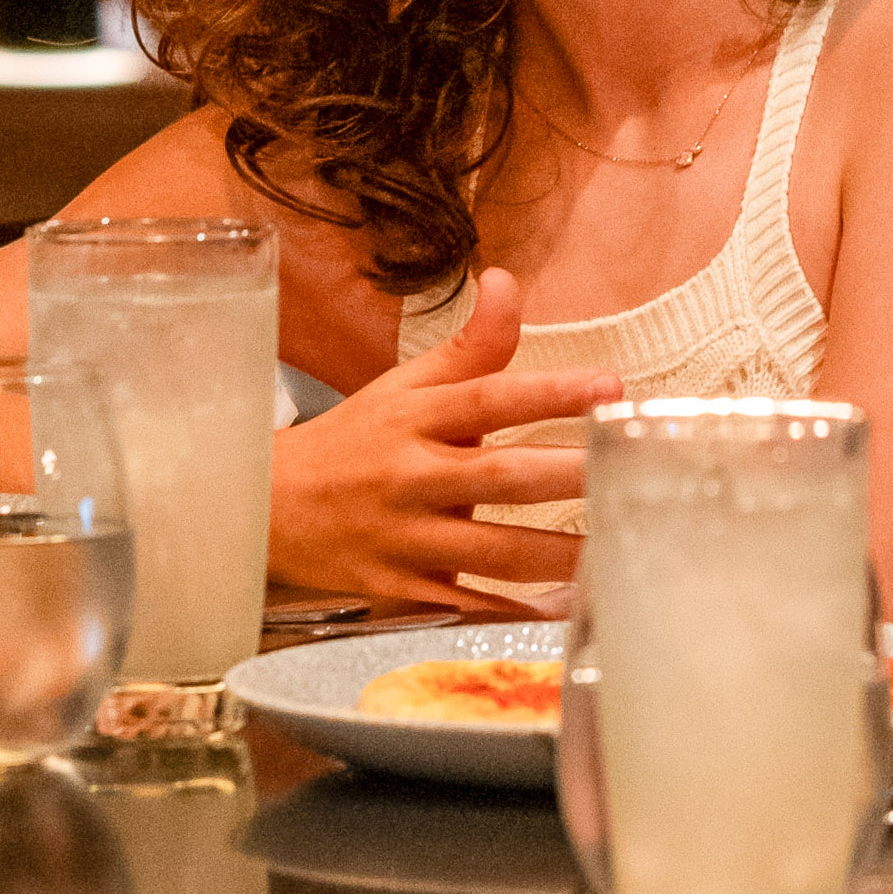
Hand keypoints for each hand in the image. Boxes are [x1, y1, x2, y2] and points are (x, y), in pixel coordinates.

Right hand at [263, 274, 616, 617]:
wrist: (264, 510)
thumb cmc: (351, 444)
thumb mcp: (402, 387)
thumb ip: (469, 345)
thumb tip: (507, 279)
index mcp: (415, 417)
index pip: (489, 397)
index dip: (550, 392)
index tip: (610, 385)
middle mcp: (410, 475)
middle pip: (499, 476)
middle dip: (566, 476)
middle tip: (628, 473)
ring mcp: (403, 537)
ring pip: (491, 549)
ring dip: (556, 555)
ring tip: (615, 552)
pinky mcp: (400, 590)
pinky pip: (465, 606)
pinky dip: (512, 613)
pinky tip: (564, 613)